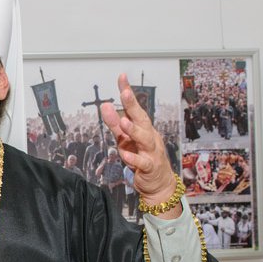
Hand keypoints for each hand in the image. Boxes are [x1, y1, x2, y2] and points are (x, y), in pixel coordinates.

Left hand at [101, 74, 180, 217]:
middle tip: (125, 93)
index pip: (134, 107)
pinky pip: (142, 162)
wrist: (158, 184)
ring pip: (144, 139)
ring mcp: (151, 151)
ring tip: (124, 122)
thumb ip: (114, 124)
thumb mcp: (124, 139)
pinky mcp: (150, 167)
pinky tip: (124, 153)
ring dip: (134, 130)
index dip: (128, 92)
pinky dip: (133, 158)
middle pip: (142, 119)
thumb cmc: (141, 157)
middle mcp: (149, 136)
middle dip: (133, 106)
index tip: (121, 77)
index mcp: (143, 127)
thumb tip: (105, 105)